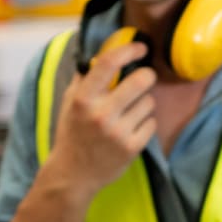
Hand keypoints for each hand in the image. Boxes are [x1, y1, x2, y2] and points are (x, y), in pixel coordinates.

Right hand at [44, 40, 156, 194]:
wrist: (73, 175)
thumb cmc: (73, 133)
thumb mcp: (70, 102)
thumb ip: (85, 78)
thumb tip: (104, 53)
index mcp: (83, 99)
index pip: (109, 63)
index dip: (129, 49)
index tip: (140, 47)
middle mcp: (101, 114)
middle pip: (141, 80)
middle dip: (147, 75)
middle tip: (144, 77)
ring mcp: (118, 132)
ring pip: (149, 102)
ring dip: (143, 103)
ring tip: (129, 113)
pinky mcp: (132, 148)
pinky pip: (152, 123)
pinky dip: (145, 123)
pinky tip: (131, 129)